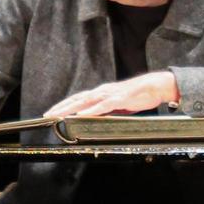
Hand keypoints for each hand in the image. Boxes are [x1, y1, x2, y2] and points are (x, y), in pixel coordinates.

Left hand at [44, 71, 179, 117]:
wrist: (155, 86)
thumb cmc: (138, 95)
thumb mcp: (118, 104)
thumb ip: (106, 109)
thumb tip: (94, 117)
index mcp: (101, 93)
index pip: (78, 99)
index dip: (64, 105)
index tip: (52, 112)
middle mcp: (102, 91)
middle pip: (77, 99)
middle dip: (61, 107)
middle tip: (47, 114)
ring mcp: (110, 94)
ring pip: (86, 101)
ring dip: (71, 108)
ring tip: (59, 114)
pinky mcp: (119, 99)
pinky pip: (102, 105)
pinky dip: (91, 110)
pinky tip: (82, 115)